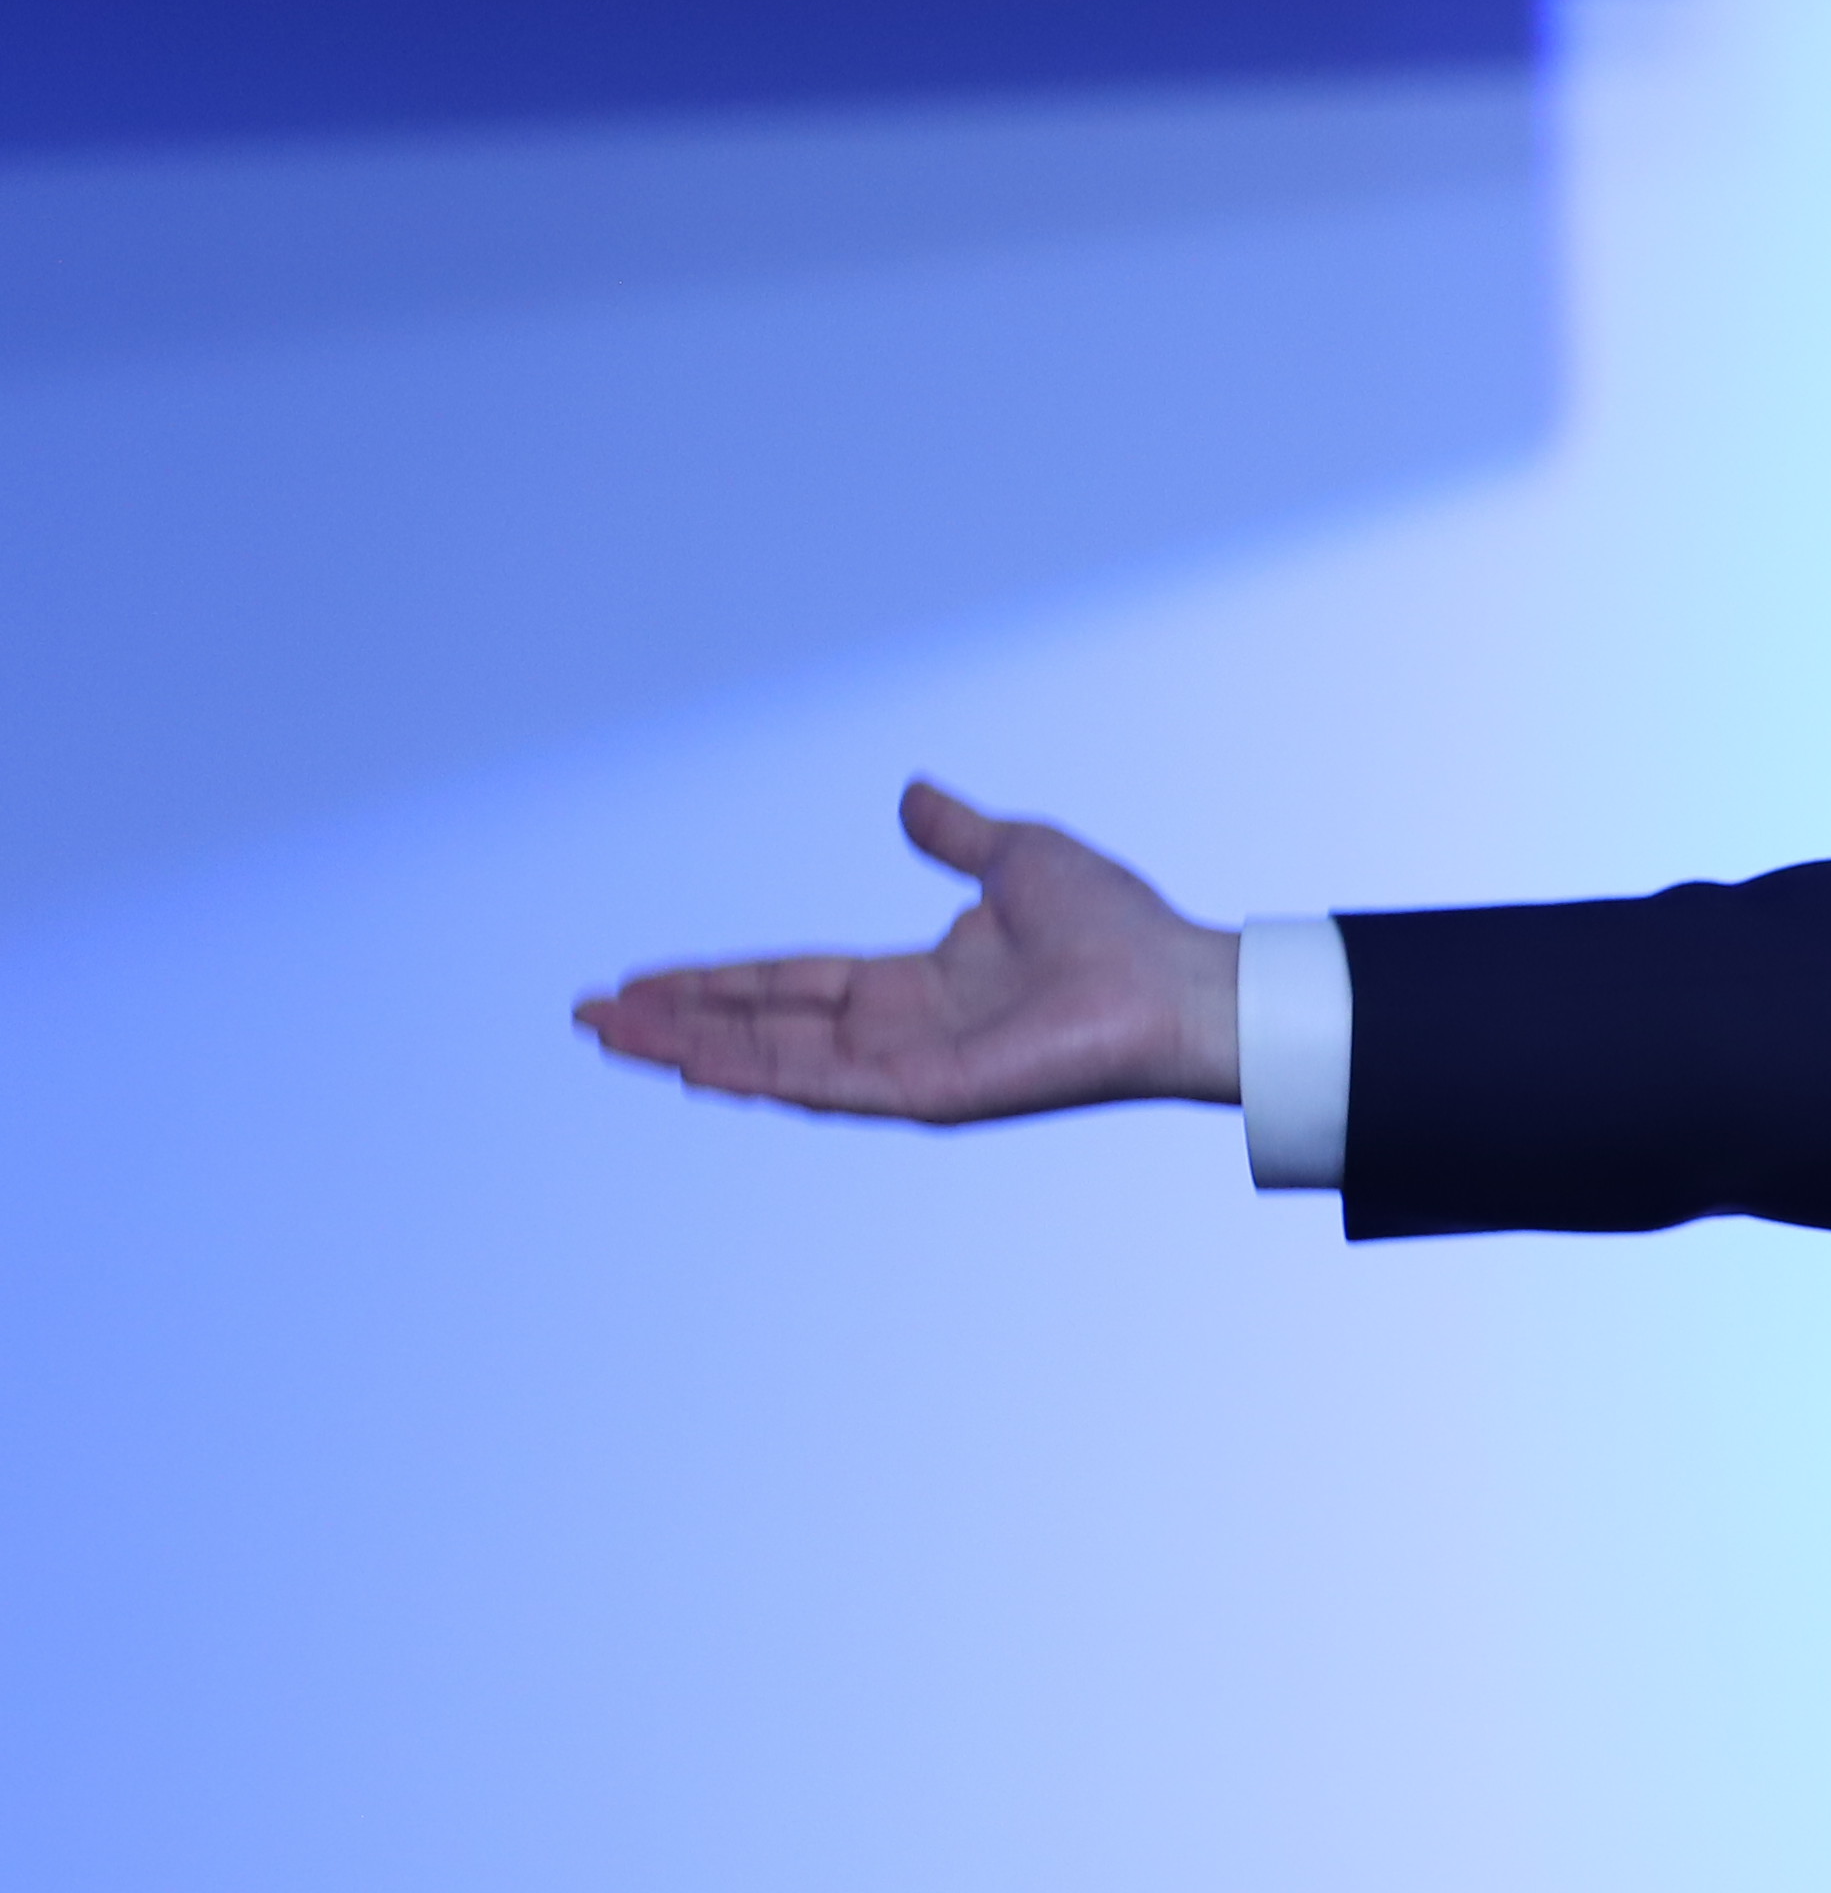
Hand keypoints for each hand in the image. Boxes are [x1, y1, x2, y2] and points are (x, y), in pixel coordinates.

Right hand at [576, 782, 1240, 1120]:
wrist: (1179, 982)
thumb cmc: (1122, 930)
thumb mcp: (1018, 857)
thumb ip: (956, 835)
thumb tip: (914, 796)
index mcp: (915, 983)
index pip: (788, 982)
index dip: (713, 981)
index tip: (640, 980)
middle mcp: (901, 1030)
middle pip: (762, 1025)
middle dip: (675, 1021)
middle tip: (590, 1018)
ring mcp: (909, 1068)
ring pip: (774, 1059)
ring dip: (690, 1047)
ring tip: (610, 1037)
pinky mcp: (929, 1095)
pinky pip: (824, 1086)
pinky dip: (755, 1075)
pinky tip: (691, 1066)